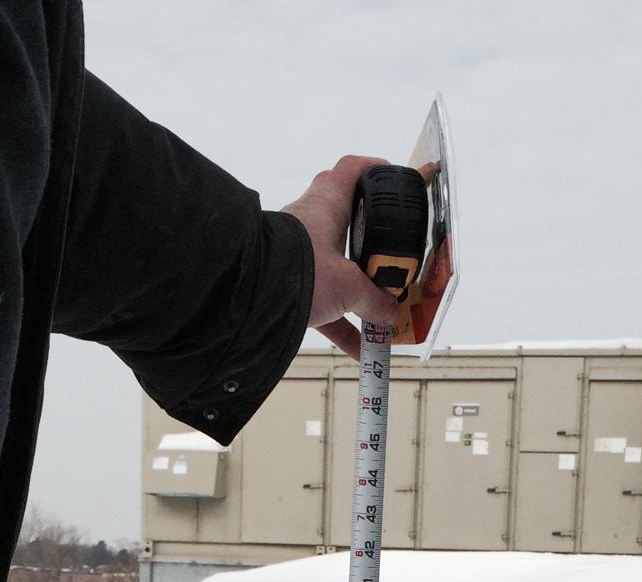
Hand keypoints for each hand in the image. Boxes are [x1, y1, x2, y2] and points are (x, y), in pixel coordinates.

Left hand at [282, 155, 403, 359]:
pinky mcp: (290, 285)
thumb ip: (374, 301)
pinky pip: (323, 305)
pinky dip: (341, 326)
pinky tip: (361, 352)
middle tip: (389, 258)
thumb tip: (391, 313)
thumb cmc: (299, 270)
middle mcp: (312, 225)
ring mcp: (299, 256)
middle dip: (368, 243)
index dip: (372, 170)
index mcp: (328, 206)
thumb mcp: (348, 287)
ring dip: (358, 294)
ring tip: (381, 317)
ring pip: (336, 270)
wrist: (250, 296)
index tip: (389, 177)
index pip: (351, 172)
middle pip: (345, 223)